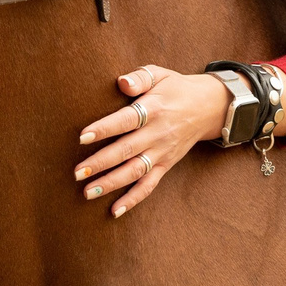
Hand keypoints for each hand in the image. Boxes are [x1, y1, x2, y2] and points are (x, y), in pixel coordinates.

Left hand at [74, 65, 228, 217]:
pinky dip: (133, 199)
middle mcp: (157, 134)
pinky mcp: (165, 165)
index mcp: (154, 109)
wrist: (208, 107)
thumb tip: (121, 82)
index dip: (104, 129)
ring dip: (111, 184)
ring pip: (134, 172)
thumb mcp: (160, 74)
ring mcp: (162, 153)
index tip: (82, 137)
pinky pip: (149, 185)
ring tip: (87, 192)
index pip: (126, 120)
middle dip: (100, 163)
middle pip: (126, 151)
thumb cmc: (175, 88)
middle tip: (77, 172)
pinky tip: (114, 211)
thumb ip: (139, 78)